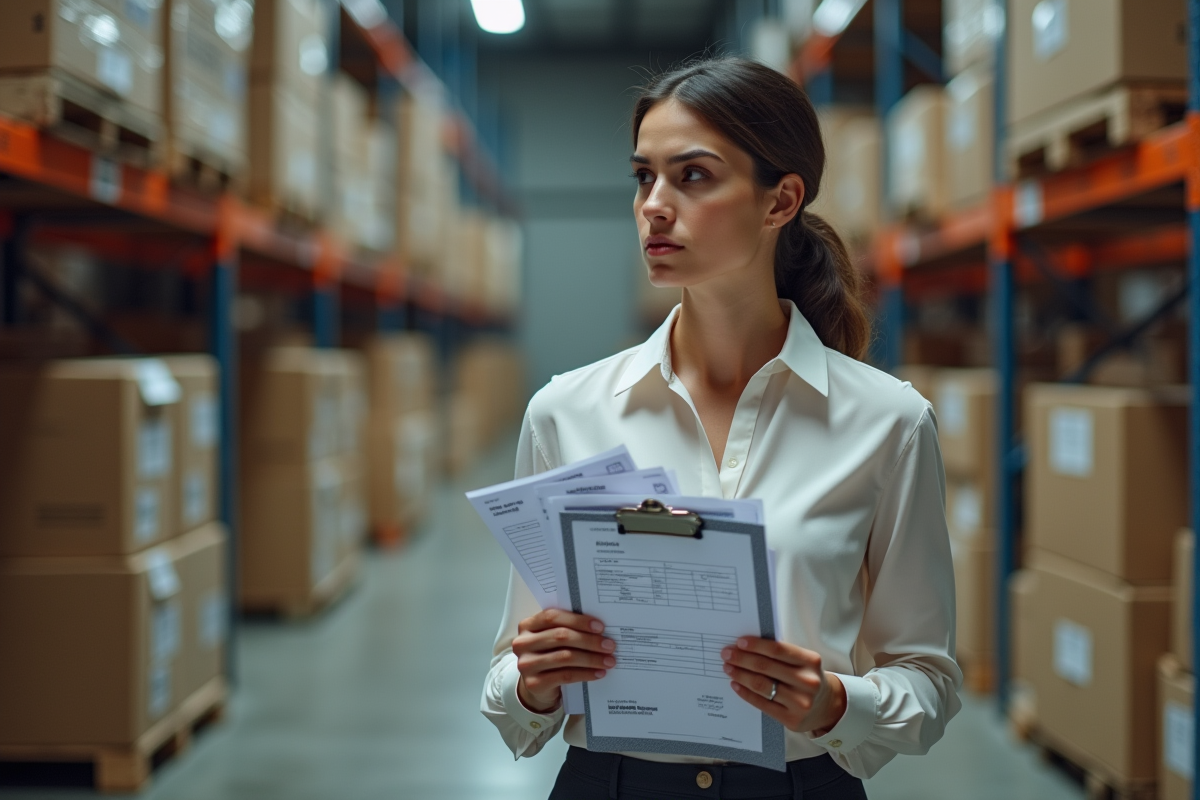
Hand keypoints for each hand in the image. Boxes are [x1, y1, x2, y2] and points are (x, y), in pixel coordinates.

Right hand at [513, 609, 615, 713]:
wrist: (537, 684)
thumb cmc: (550, 654)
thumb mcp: (553, 639)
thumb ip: (567, 628)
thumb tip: (600, 629)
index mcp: (528, 625)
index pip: (552, 616)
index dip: (578, 620)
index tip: (600, 627)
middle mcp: (523, 643)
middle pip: (560, 636)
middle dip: (589, 641)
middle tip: (609, 645)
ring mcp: (526, 664)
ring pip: (565, 657)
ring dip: (591, 659)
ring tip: (609, 661)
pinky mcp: (534, 683)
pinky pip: (565, 676)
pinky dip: (585, 674)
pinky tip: (598, 673)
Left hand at [721, 637, 846, 734]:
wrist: (827, 706)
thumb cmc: (807, 677)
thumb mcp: (803, 662)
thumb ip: (781, 654)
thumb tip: (747, 646)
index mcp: (811, 661)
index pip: (778, 650)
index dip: (756, 645)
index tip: (739, 642)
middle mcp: (808, 682)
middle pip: (766, 667)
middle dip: (742, 659)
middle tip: (726, 654)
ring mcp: (800, 702)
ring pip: (762, 685)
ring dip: (740, 675)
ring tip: (728, 668)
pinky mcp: (791, 719)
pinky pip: (762, 704)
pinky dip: (745, 693)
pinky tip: (736, 684)